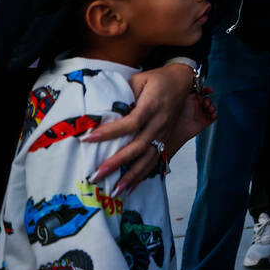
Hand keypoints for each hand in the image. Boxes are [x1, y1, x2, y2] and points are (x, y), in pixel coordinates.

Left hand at [87, 62, 194, 193]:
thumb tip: (102, 110)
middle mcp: (159, 123)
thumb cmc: (158, 79)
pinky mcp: (166, 140)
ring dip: (132, 176)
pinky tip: (130, 187)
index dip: (110, 132)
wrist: (182, 82)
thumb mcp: (140, 79)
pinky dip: (143, 176)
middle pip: (138, 146)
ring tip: (115, 190)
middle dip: (117, 163)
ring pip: (148, 158)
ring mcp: (164, 133)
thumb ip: (123, 94)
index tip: (87, 139)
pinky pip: (154, 160)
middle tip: (97, 175)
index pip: (130, 123)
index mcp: (152, 106)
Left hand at [168, 86, 216, 152]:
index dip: (207, 90)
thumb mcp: (185, 97)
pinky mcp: (203, 122)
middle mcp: (195, 106)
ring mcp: (200, 114)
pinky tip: (212, 115)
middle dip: (209, 101)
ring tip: (209, 110)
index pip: (201, 92)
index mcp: (191, 99)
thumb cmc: (178, 112)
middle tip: (205, 104)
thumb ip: (192, 90)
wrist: (177, 128)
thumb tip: (199, 84)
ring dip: (212, 107)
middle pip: (207, 100)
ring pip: (211, 108)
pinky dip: (214, 116)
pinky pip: (213, 117)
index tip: (211, 90)